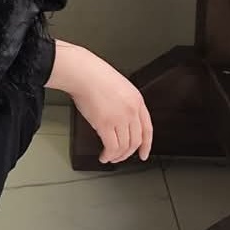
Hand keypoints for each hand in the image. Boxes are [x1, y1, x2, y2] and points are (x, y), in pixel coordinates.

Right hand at [68, 48, 152, 163]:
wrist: (82, 72)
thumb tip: (119, 120)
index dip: (146, 145)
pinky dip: (108, 155)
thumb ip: (124, 103)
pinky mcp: (105, 124)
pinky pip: (111, 147)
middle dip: (128, 153)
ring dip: (117, 156)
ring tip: (109, 157)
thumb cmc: (93, 74)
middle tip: (121, 157)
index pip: (147, 129)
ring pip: (124, 147)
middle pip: (136, 140)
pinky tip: (104, 156)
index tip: (143, 153)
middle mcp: (131, 111)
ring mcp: (120, 118)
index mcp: (137, 100)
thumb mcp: (119, 87)